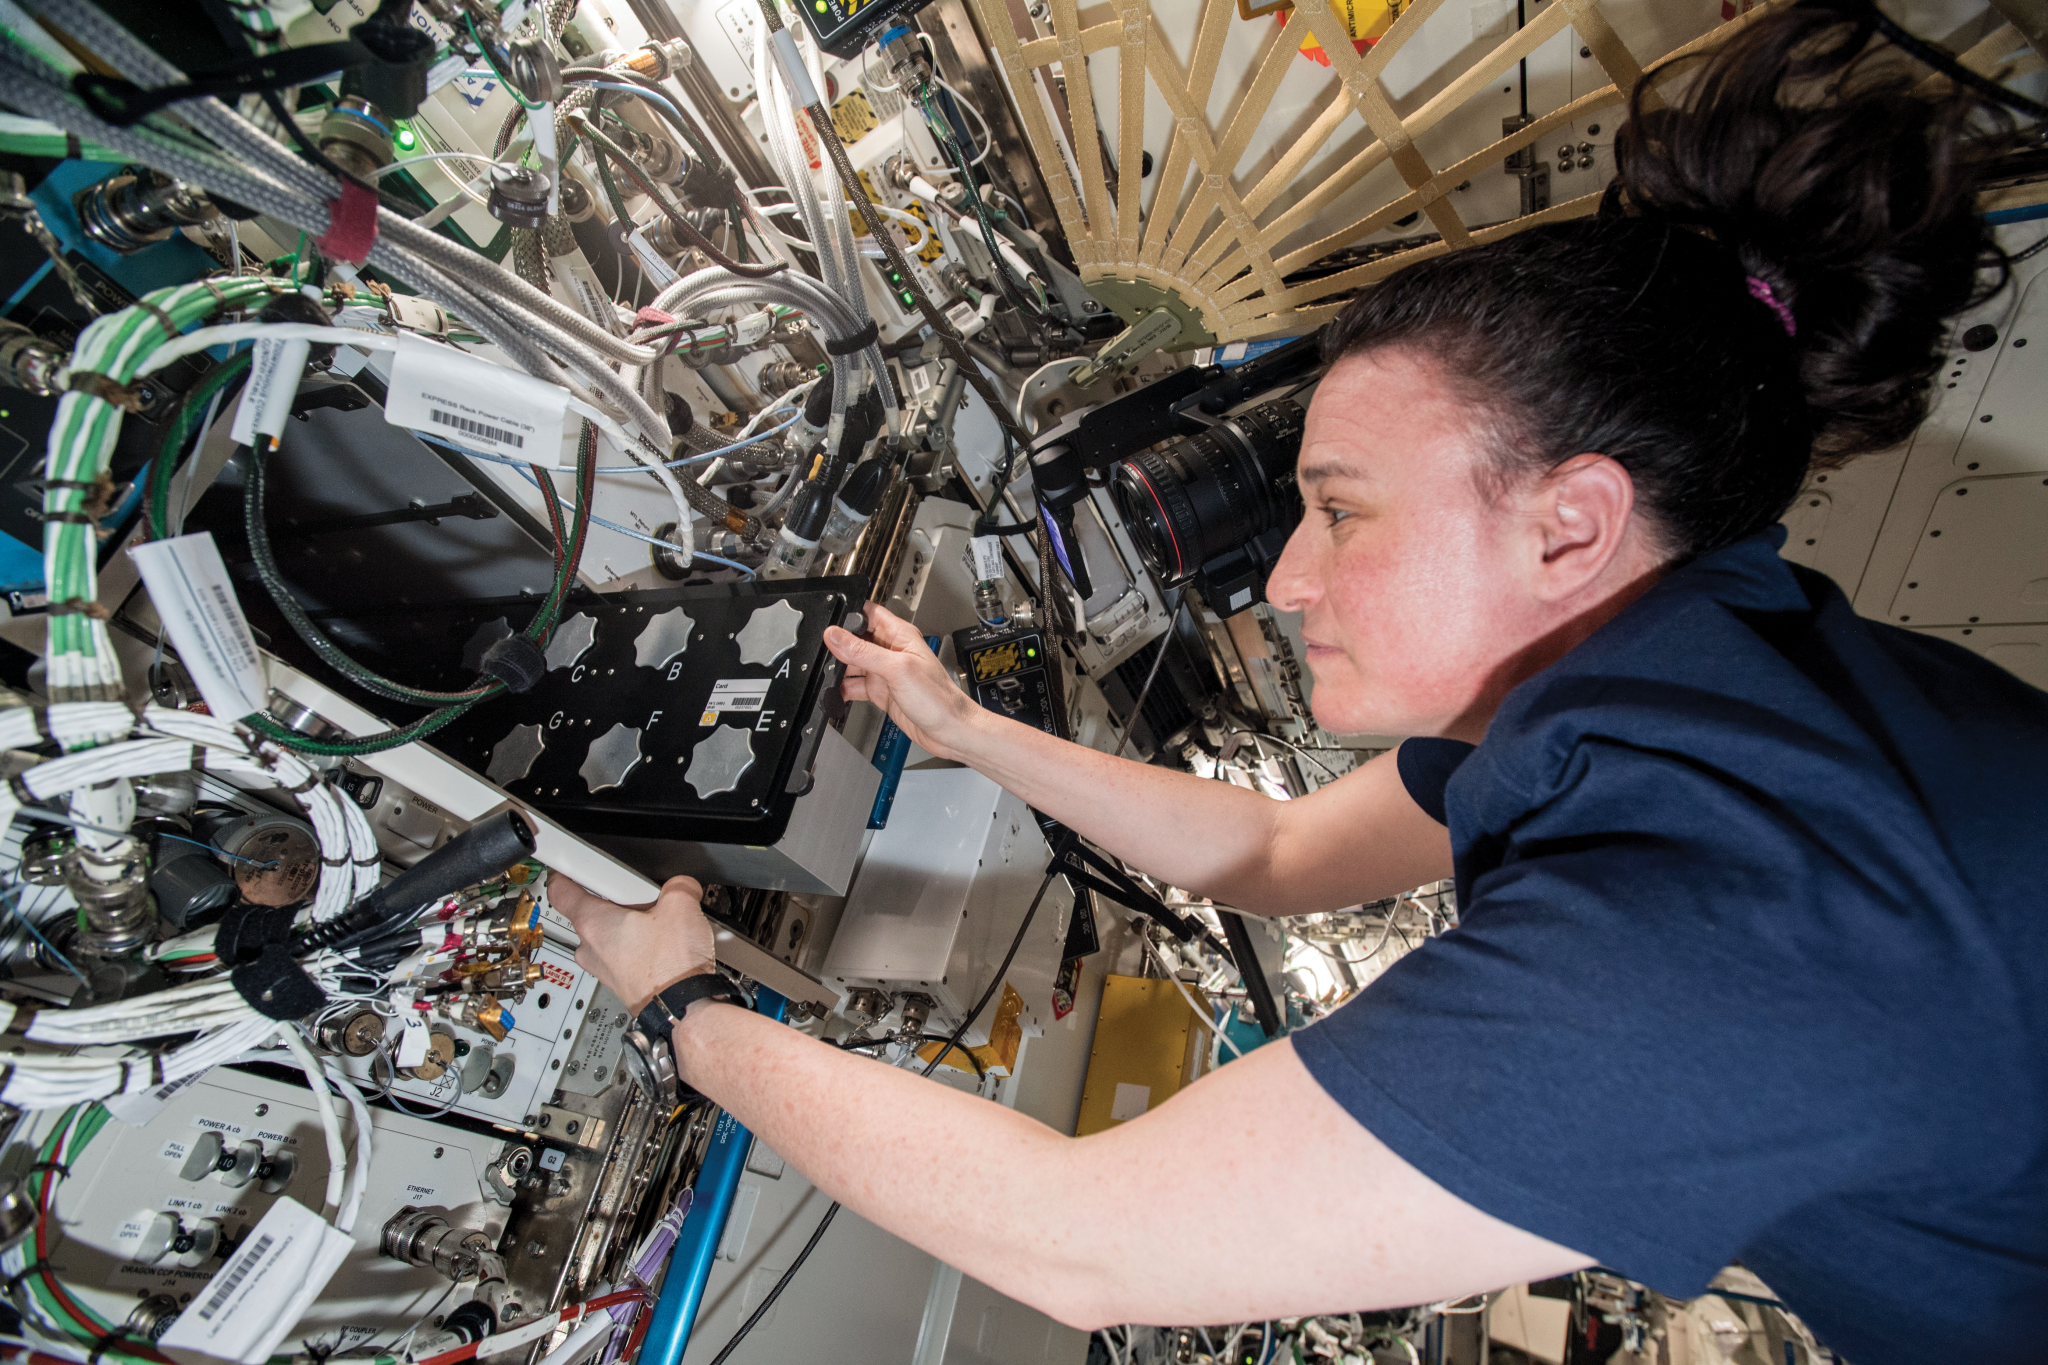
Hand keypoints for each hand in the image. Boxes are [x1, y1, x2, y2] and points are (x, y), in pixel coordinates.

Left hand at [547, 872, 714, 1013]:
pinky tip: (663, 946)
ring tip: (658, 923)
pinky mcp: (620, 982)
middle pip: (590, 911)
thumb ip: (677, 885)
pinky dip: (637, 946)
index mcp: (592, 923)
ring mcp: (603, 968)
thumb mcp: (682, 906)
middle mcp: (590, 948)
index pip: (560, 890)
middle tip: (641, 894)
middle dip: (615, 898)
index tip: (567, 864)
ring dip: (628, 925)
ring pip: (608, 935)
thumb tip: (682, 885)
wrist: (683, 1008)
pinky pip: (621, 954)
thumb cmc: (670, 968)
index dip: (563, 871)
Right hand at [824, 601, 981, 760]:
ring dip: (838, 668)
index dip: (848, 613)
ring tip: (826, 673)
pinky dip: (843, 688)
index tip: (828, 621)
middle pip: (855, 639)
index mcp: (899, 636)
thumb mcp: (897, 669)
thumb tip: (835, 636)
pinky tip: (835, 691)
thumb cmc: (939, 698)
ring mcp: (885, 672)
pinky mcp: (881, 692)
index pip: (868, 613)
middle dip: (837, 644)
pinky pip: (855, 685)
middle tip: (822, 652)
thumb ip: (863, 652)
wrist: (949, 731)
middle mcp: (891, 651)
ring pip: (852, 663)